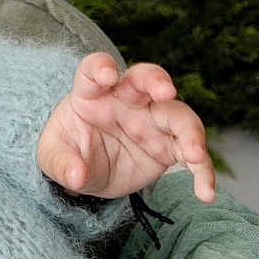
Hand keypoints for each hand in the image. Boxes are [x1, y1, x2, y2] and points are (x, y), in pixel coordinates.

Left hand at [38, 52, 215, 202]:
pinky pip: (191, 155)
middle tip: (166, 91)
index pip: (93, 70)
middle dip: (157, 80)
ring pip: (177, 115)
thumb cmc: (68, 152)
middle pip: (145, 79)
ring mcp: (151, 121)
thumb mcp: (52, 158)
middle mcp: (126, 100)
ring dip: (190, 131)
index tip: (107, 74)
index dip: (100, 67)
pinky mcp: (169, 147)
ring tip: (194, 155)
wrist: (86, 171)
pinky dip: (202, 171)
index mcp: (91, 94)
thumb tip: (76, 176)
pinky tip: (206, 192)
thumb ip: (61, 164)